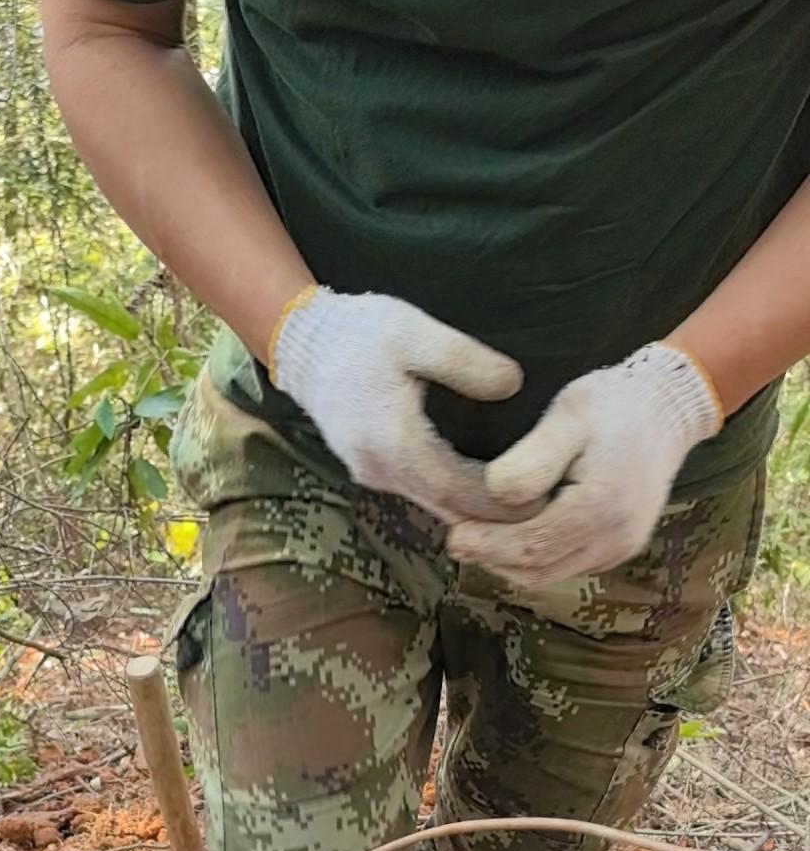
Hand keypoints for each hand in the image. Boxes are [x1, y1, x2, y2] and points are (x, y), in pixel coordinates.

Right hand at [270, 286, 523, 521]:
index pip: (459, 489)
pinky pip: (421, 493)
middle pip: (449, 509)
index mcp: (395, 442)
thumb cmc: (357, 333)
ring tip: (524, 508)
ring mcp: (373, 473)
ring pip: (434, 505)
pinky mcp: (371, 467)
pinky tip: (483, 492)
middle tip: (548, 515)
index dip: (503, 502)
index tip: (546, 502)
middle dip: (496, 518)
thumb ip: (465, 360)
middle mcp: (382, 469)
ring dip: (475, 512)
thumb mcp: (413, 332)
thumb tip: (513, 384)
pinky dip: (453, 497)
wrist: (301, 341)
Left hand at [447, 344, 721, 587]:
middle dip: (492, 559)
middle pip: (537, 570)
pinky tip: (510, 533)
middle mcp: (615, 539)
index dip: (486, 546)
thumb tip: (495, 493)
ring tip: (477, 536)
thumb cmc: (615, 404)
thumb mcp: (570, 414)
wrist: (667, 408)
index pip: (530, 546)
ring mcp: (620, 548)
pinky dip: (534, 557)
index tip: (452, 536)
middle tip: (457, 537)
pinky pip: (566, 565)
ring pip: (550, 574)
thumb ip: (533, 458)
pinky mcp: (619, 547)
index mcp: (601, 508)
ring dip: (510, 562)